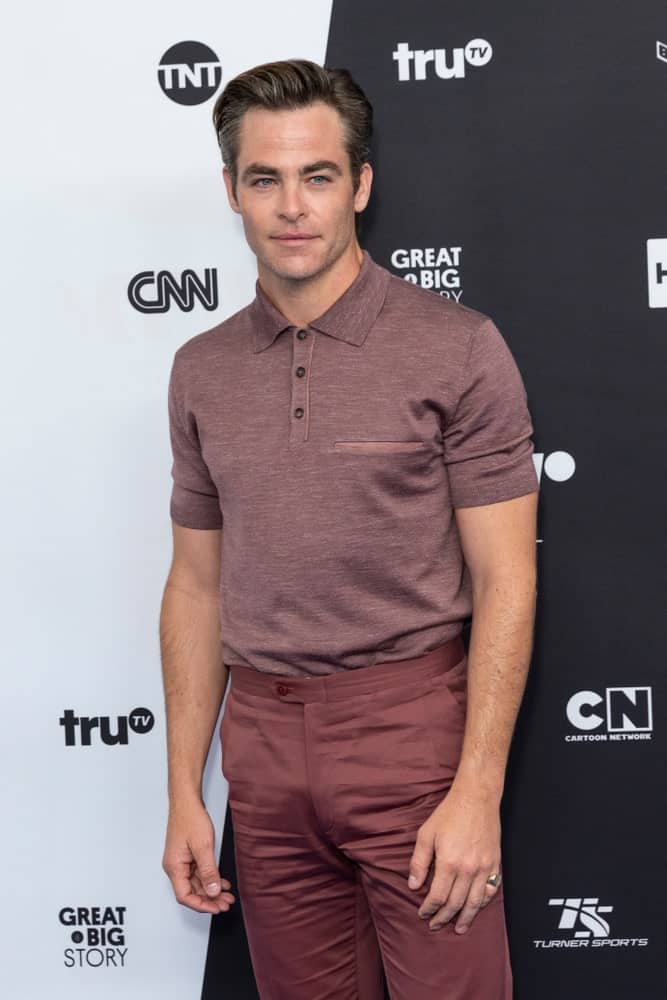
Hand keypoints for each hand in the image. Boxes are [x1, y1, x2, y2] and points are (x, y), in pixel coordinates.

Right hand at [162, 799, 235, 913]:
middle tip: (226, 904)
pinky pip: (199, 873)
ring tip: (227, 896)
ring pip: (196, 883)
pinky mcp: (188, 856)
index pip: (185, 896)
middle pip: (191, 892)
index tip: (217, 908)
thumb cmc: (190, 818)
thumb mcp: (203, 846)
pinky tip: (222, 882)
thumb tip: (213, 891)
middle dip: (209, 900)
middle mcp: (176, 867)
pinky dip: (210, 879)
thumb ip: (208, 871)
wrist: (186, 801)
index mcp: (175, 867)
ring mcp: (181, 861)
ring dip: (212, 890)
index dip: (201, 905)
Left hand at [407, 780, 501, 933]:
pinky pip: (491, 890)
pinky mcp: (495, 863)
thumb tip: (413, 886)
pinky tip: (476, 907)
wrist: (476, 797)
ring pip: (475, 902)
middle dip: (443, 917)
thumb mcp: (426, 834)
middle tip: (435, 925)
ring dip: (466, 918)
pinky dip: (483, 902)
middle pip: (455, 904)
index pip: (437, 896)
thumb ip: (419, 862)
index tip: (422, 914)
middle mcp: (468, 869)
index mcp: (449, 863)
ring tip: (458, 928)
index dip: (428, 909)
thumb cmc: (449, 813)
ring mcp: (484, 867)